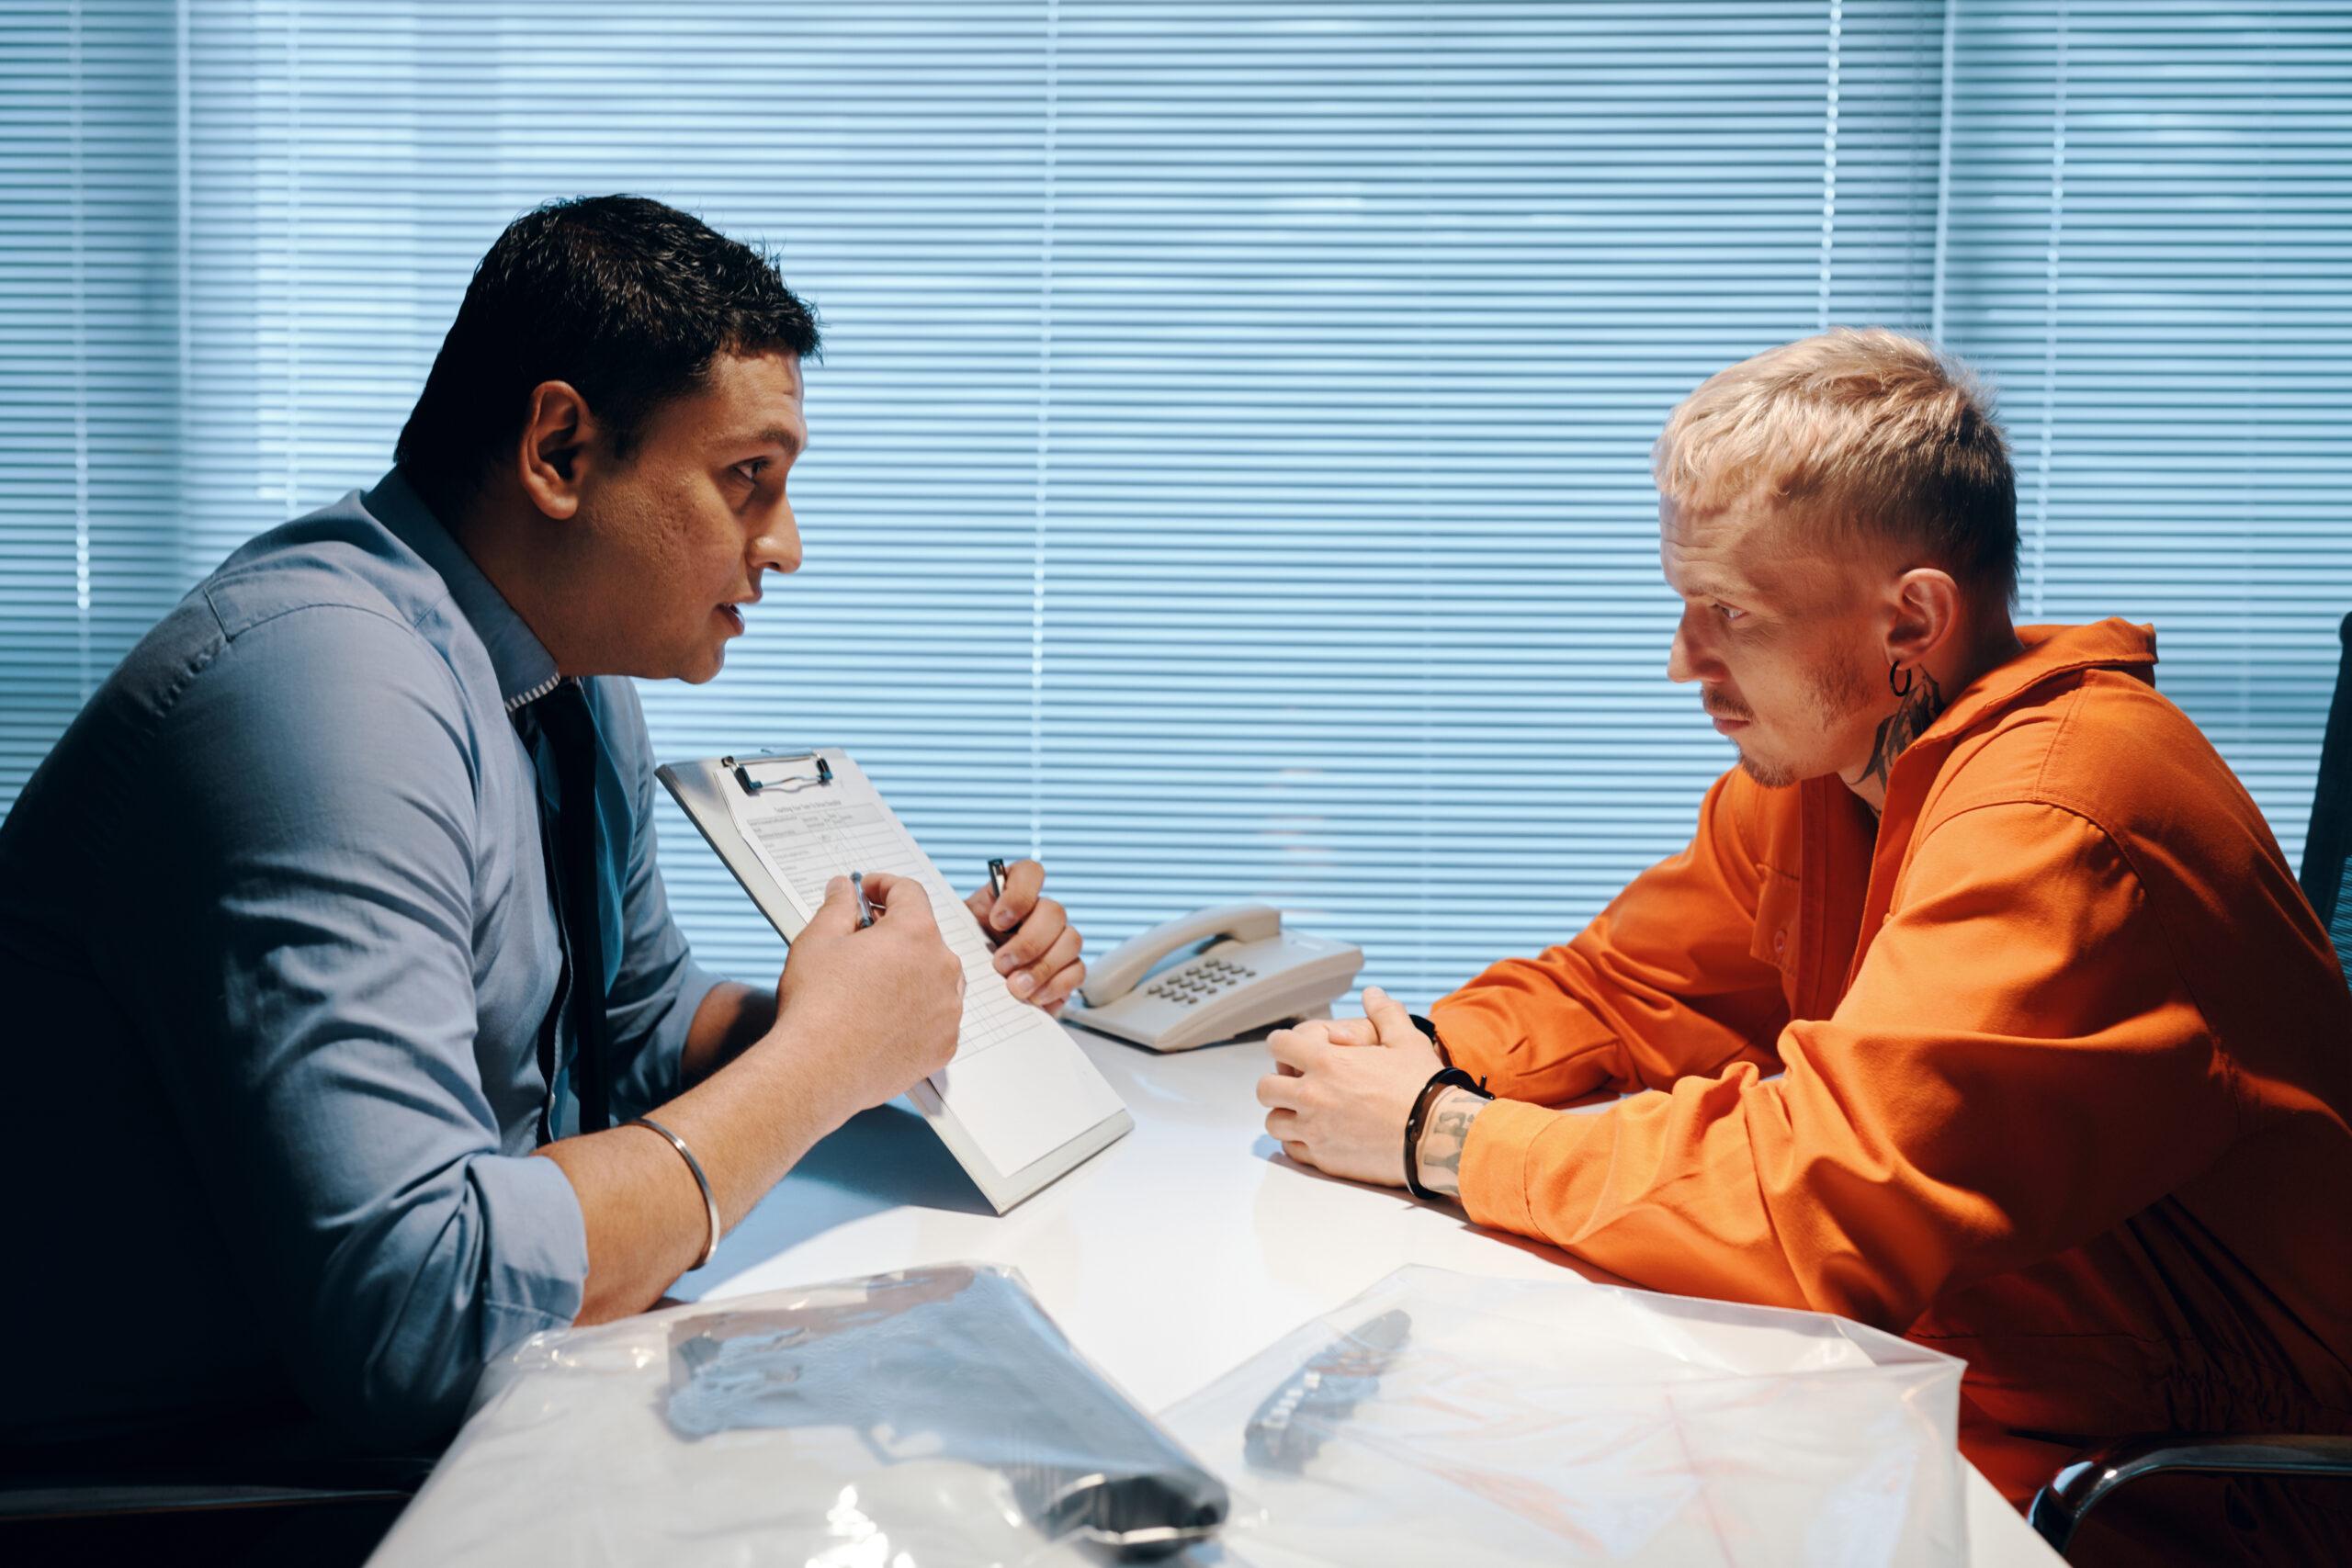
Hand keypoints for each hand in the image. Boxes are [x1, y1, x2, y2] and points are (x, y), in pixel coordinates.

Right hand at [771, 872, 963, 1114]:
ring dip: (911, 972)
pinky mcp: (945, 1044)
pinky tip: (884, 1018)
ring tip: (872, 984)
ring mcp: (948, 1009)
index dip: (884, 886)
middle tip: (861, 941)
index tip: (868, 892)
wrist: (817, 1071)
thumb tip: (843, 888)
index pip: (909, 892)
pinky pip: (936, 1016)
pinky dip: (917, 1011)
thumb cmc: (815, 1006)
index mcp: (915, 934)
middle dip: (895, 932)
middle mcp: (942, 968)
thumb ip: (838, 905)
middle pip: (924, 935)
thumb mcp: (818, 939)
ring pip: (935, 977)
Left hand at [964, 858, 1084, 1014]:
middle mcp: (1040, 912)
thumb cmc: (963, 954)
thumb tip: (939, 913)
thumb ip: (961, 920)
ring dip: (1043, 967)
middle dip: (1028, 942)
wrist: (973, 990)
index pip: (1030, 873)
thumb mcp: (956, 932)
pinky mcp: (1068, 970)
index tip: (997, 921)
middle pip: (1055, 911)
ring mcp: (1059, 940)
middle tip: (1000, 965)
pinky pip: (1078, 971)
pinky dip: (1056, 986)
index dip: (1019, 894)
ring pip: (1072, 940)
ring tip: (1015, 988)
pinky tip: (1033, 998)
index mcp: (1012, 894)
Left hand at [1256, 986, 1441, 1186]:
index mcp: (1327, 1062)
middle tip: (1294, 1084)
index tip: (1291, 1050)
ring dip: (1284, 1114)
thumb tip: (1372, 994)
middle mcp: (1313, 1096)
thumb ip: (1385, 1013)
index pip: (1279, 1045)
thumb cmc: (1423, 1087)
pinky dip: (1297, 1142)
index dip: (1282, 1044)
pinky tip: (1314, 1136)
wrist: (1436, 1136)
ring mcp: (1315, 1130)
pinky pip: (1292, 1150)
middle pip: (1266, 1087)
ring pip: (1274, 1122)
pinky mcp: (1324, 1159)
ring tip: (1302, 1113)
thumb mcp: (1407, 1040)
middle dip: (1276, 1082)